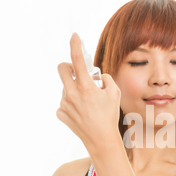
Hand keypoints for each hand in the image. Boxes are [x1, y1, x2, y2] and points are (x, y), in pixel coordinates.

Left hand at [57, 33, 120, 150]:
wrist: (101, 140)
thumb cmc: (110, 116)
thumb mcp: (115, 94)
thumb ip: (106, 79)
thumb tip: (97, 76)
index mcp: (86, 87)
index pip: (78, 59)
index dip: (75, 44)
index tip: (74, 36)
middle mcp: (72, 93)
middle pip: (62, 68)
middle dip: (69, 66)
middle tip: (78, 72)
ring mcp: (64, 104)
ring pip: (65, 87)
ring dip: (74, 89)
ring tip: (88, 103)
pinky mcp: (61, 113)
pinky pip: (64, 102)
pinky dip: (72, 104)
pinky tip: (82, 112)